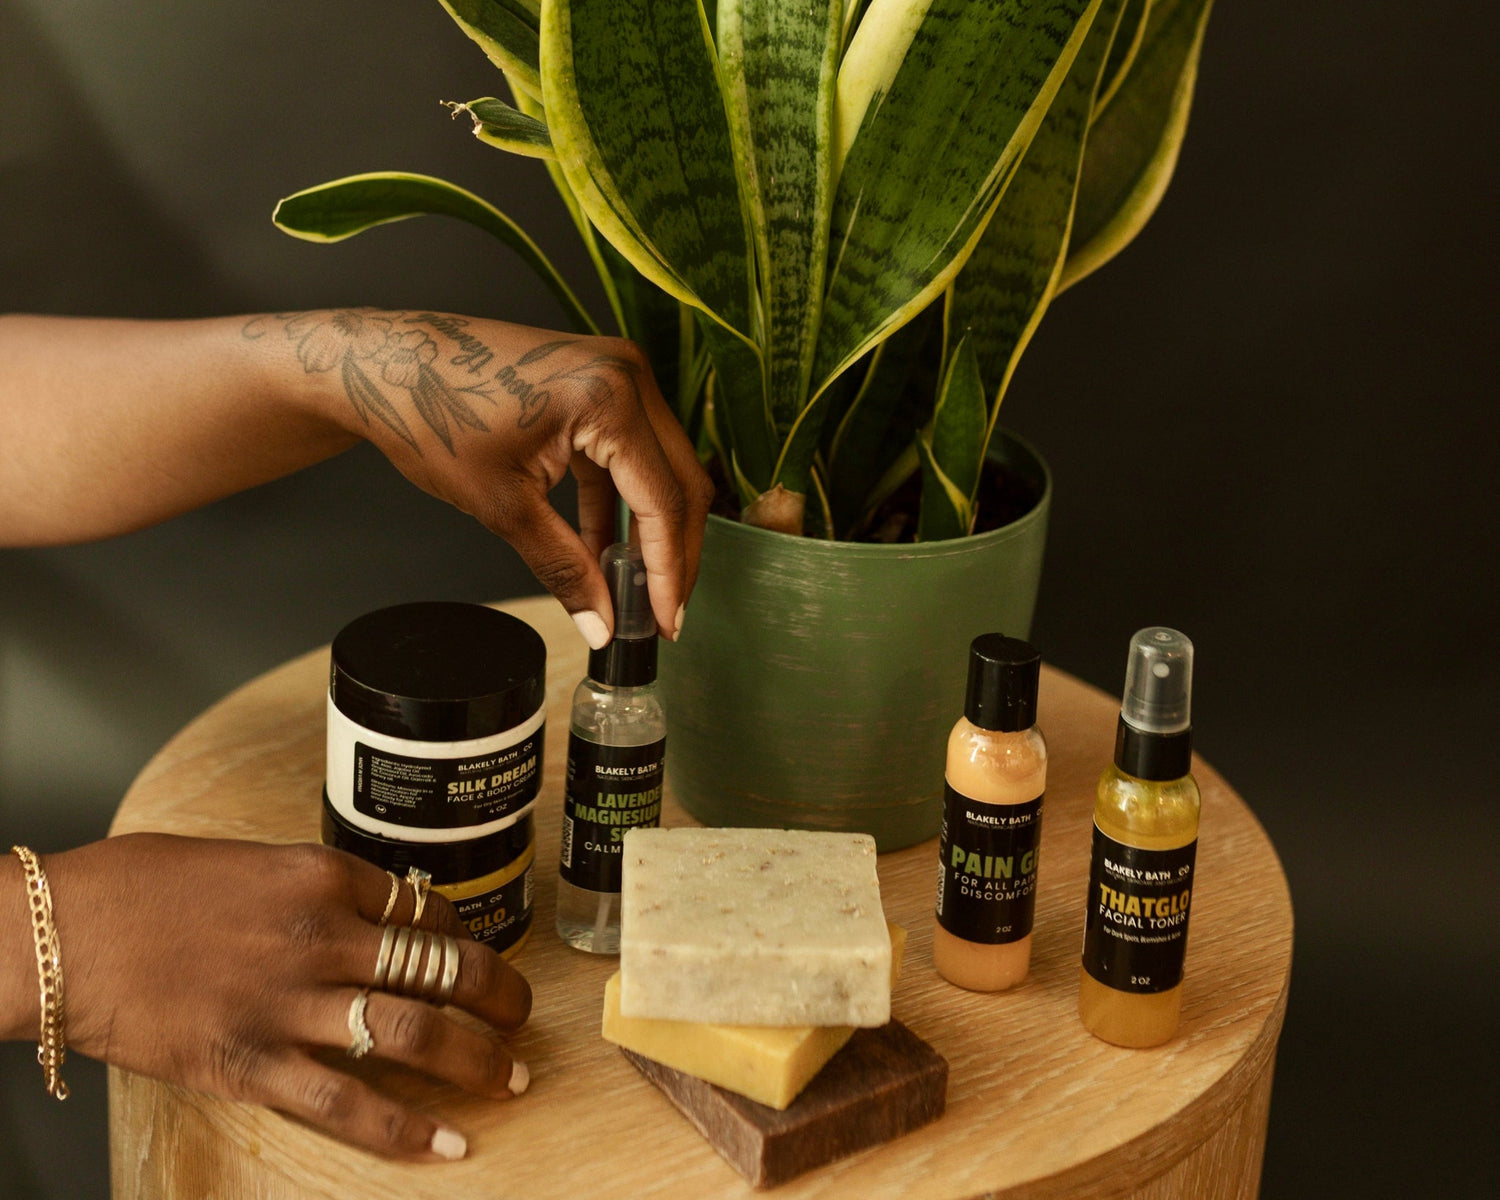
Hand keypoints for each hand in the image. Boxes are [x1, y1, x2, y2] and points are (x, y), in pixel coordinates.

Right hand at [32, 835, 531, 1160]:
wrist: (58, 934)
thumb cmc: (141, 888)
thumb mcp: (246, 860)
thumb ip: (313, 888)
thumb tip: (369, 908)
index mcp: (319, 875)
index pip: (424, 905)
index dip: (462, 934)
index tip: (475, 954)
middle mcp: (320, 935)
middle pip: (441, 967)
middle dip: (498, 997)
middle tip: (524, 1017)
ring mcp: (288, 1004)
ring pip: (414, 1032)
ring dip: (476, 1058)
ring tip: (512, 1076)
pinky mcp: (250, 1065)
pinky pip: (345, 1103)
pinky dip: (405, 1128)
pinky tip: (448, 1144)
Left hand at [249, 310, 714, 643]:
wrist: (388, 364)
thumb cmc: (433, 416)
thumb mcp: (503, 507)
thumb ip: (564, 568)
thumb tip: (601, 624)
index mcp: (611, 398)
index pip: (664, 501)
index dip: (669, 571)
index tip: (665, 622)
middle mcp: (628, 375)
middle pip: (679, 483)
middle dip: (673, 556)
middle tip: (662, 615)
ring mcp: (617, 375)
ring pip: (660, 471)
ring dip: (651, 532)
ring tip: (637, 591)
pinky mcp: (600, 385)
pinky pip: (630, 455)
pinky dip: (622, 504)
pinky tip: (607, 551)